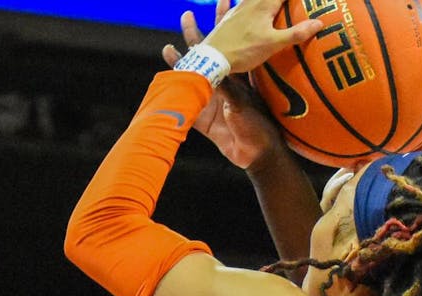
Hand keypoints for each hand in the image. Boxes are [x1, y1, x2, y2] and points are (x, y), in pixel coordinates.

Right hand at [163, 3, 285, 169]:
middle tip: (186, 15)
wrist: (256, 155)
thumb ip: (227, 88)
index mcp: (237, 77)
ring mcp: (210, 100)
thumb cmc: (258, 127)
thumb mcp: (242, 104)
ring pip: (191, 77)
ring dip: (180, 63)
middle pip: (206, 55)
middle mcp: (222, 84)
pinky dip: (173, 92)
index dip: (223, 26)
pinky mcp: (201, 118)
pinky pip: (184, 103)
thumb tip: (216, 72)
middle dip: (196, 35)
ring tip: (168, 47)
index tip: (220, 5)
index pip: (228, 45)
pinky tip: (163, 81)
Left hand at [200, 0, 322, 74]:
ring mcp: (237, 9)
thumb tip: (319, 23)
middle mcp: (250, 3)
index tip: (311, 0)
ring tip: (271, 3)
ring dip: (262, 0)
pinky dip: (233, 1)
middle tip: (285, 3)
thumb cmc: (244, 50)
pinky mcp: (228, 18)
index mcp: (264, 6)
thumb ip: (296, 33)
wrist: (212, 57)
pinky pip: (232, 3)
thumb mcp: (273, 44)